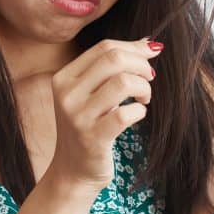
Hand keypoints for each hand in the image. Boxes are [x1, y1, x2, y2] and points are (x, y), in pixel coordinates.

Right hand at [49, 37, 162, 191]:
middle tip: (149, 78)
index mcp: (64, 77)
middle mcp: (67, 94)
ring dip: (143, 88)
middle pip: (114, 59)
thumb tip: (148, 42)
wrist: (73, 171)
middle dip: (141, 65)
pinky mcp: (93, 138)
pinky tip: (137, 114)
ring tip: (143, 98)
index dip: (133, 48)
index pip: (104, 48)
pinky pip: (126, 114)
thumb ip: (112, 67)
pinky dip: (140, 111)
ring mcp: (78, 116)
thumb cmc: (88, 126)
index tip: (149, 56)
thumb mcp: (91, 93)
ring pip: (123, 83)